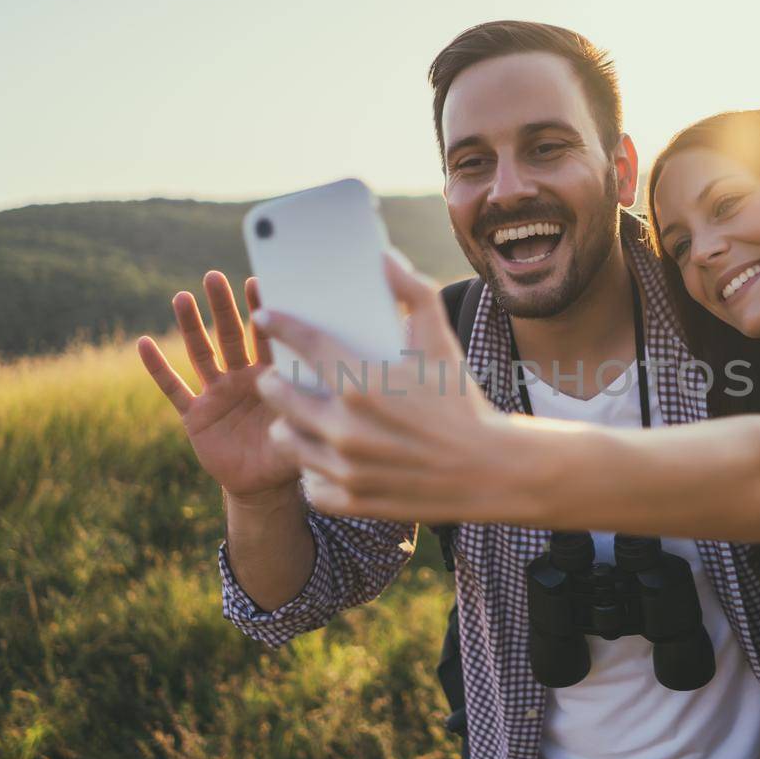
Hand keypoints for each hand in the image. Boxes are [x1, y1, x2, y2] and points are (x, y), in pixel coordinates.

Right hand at [136, 271, 300, 499]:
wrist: (263, 483)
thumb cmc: (290, 451)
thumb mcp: (303, 431)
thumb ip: (309, 410)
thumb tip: (325, 389)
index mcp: (269, 377)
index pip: (265, 337)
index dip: (260, 312)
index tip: (256, 282)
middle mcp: (240, 378)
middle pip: (228, 336)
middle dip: (222, 307)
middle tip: (214, 277)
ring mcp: (216, 393)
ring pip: (200, 354)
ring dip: (190, 327)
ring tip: (182, 298)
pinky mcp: (196, 414)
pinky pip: (174, 389)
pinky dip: (158, 369)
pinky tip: (143, 344)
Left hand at [252, 251, 510, 520]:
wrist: (491, 470)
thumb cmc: (463, 402)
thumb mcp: (442, 343)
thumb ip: (415, 294)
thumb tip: (385, 258)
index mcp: (362, 384)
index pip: (305, 344)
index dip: (281, 325)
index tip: (267, 318)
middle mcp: (345, 428)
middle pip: (279, 397)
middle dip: (274, 381)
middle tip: (279, 377)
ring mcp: (346, 468)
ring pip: (287, 441)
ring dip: (286, 426)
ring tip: (296, 419)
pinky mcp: (353, 500)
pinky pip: (310, 484)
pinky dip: (312, 472)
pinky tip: (321, 458)